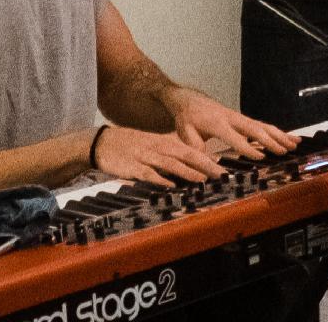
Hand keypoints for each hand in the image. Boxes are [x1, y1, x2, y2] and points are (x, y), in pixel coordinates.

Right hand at [90, 124, 226, 185]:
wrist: (101, 142)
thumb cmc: (131, 146)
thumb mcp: (154, 145)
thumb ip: (174, 153)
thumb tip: (197, 162)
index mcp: (165, 143)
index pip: (192, 150)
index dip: (209, 158)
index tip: (226, 166)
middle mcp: (158, 148)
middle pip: (186, 156)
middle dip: (206, 166)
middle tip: (222, 175)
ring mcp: (146, 157)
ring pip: (170, 164)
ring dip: (187, 173)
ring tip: (202, 180)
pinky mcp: (132, 167)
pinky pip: (148, 174)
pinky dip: (159, 179)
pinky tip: (169, 186)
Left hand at [165, 87, 297, 161]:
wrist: (189, 99)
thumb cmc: (187, 118)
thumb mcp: (185, 133)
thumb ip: (196, 147)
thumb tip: (207, 162)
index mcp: (218, 124)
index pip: (236, 138)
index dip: (248, 148)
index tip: (260, 156)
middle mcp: (232, 118)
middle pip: (255, 130)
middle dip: (271, 141)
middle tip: (284, 151)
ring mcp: (240, 118)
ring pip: (263, 126)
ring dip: (279, 135)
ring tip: (295, 143)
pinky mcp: (243, 119)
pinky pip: (262, 125)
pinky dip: (277, 131)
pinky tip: (289, 137)